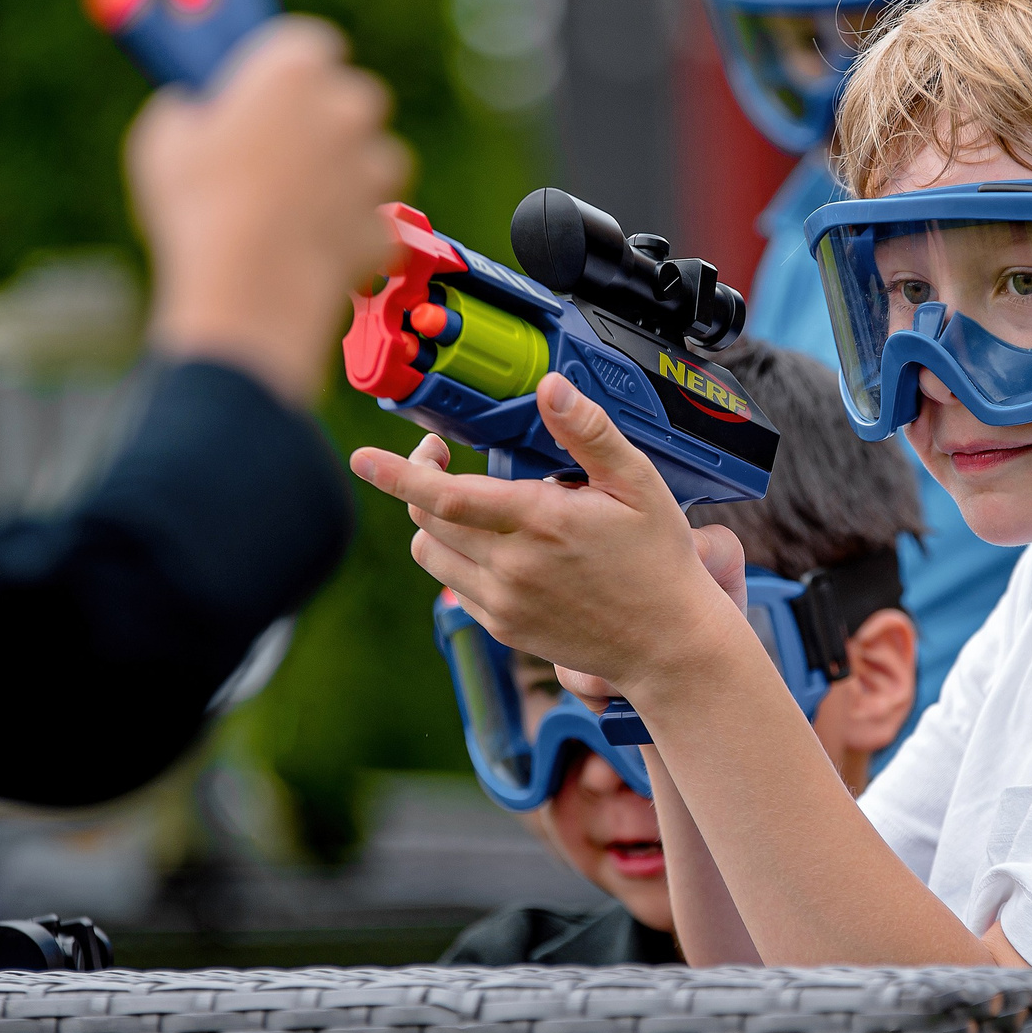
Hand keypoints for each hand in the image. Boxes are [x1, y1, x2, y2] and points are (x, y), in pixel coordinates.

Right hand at [129, 17, 410, 405]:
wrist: (248, 288)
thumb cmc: (198, 206)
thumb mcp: (163, 141)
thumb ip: (186, 110)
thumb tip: (188, 108)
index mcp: (295, 67)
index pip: (310, 42)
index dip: (290, 66)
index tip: (269, 87)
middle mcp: (348, 106)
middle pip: (351, 96)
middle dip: (326, 117)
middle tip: (283, 147)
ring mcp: (376, 165)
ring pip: (374, 156)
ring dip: (347, 172)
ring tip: (296, 204)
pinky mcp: (387, 223)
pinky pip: (373, 219)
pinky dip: (352, 229)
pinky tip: (311, 246)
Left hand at [349, 374, 754, 697]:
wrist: (667, 644)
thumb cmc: (658, 559)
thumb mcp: (638, 484)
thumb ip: (589, 432)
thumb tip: (551, 387)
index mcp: (541, 522)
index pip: (446, 496)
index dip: (398, 474)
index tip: (364, 457)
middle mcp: (513, 566)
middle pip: (429, 520)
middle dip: (421, 482)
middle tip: (444, 457)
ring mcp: (504, 602)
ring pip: (432, 554)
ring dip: (435, 523)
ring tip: (470, 504)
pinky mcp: (503, 628)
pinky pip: (454, 586)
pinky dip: (458, 559)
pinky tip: (497, 546)